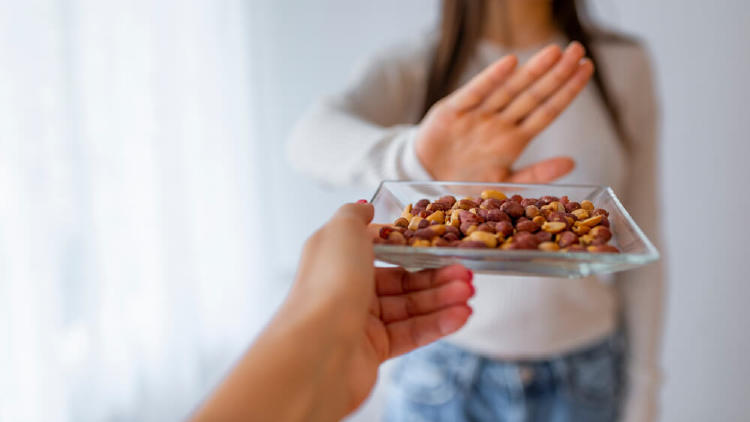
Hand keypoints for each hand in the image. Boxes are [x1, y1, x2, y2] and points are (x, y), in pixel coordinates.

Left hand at [191, 202, 473, 421]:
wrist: (318, 349)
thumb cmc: (329, 283)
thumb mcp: (341, 230)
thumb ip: (355, 214)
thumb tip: (366, 207)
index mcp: (336, 257)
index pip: (380, 248)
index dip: (411, 246)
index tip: (441, 243)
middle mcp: (347, 287)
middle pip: (401, 280)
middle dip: (437, 276)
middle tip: (467, 274)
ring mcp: (360, 321)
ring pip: (410, 307)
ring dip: (442, 298)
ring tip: (469, 293)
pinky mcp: (373, 350)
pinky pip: (411, 333)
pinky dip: (437, 324)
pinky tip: (461, 315)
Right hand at [415, 42, 593, 182]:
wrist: (426, 178)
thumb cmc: (467, 178)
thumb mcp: (503, 183)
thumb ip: (536, 174)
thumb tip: (572, 162)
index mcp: (514, 139)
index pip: (547, 111)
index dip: (567, 91)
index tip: (586, 69)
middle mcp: (499, 123)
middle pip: (533, 95)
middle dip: (557, 73)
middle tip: (579, 49)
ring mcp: (477, 115)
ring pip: (509, 90)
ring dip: (532, 71)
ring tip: (555, 52)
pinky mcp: (452, 111)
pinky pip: (474, 92)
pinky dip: (491, 78)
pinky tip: (510, 63)